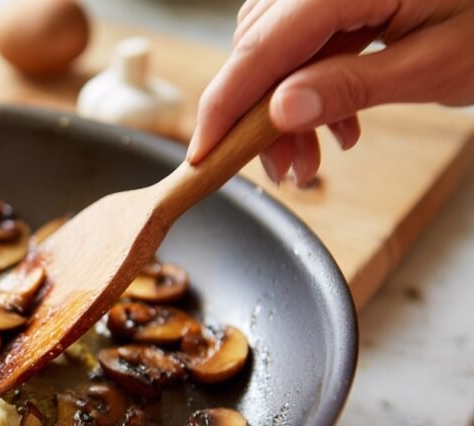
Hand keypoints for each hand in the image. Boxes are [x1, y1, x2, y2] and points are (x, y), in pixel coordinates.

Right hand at [188, 0, 473, 185]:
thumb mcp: (438, 64)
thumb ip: (354, 84)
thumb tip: (281, 111)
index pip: (264, 44)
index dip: (226, 103)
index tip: (203, 152)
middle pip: (261, 45)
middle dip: (259, 115)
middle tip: (283, 172)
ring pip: (275, 45)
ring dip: (282, 106)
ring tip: (313, 157)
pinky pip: (303, 38)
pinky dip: (307, 85)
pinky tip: (336, 123)